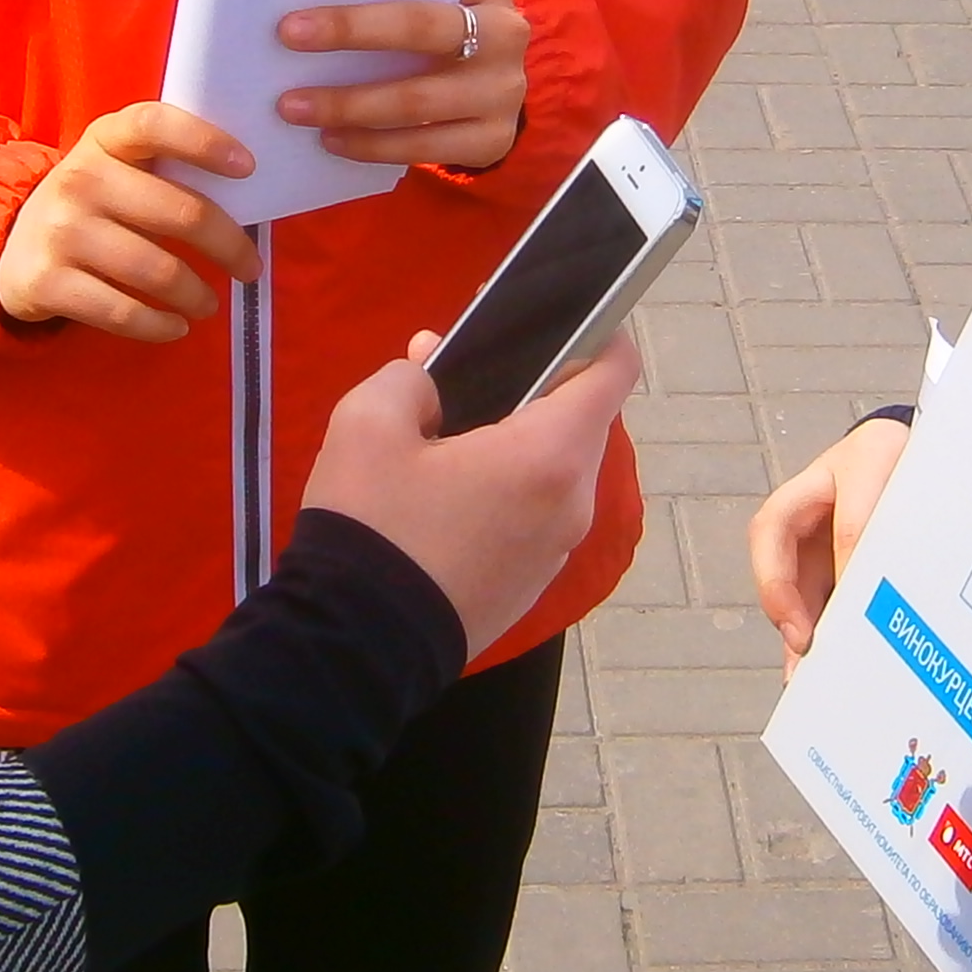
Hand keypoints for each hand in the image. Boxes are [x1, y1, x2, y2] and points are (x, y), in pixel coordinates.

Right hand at [0, 103, 259, 340]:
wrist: (8, 243)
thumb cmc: (90, 201)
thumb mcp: (113, 164)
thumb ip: (164, 164)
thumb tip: (245, 194)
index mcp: (105, 139)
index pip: (154, 125)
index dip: (203, 141)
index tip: (247, 167)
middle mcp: (81, 179)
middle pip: (181, 212)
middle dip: (230, 246)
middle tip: (249, 267)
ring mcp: (62, 232)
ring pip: (159, 272)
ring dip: (197, 295)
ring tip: (208, 303)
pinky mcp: (48, 282)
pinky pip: (122, 313)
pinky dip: (160, 327)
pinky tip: (176, 327)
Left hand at [275, 0, 527, 172]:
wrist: (496, 86)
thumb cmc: (444, 31)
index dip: (357, 6)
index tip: (292, 24)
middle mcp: (506, 33)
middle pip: (421, 31)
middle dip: (350, 37)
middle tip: (287, 50)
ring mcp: (505, 91)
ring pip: (417, 101)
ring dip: (350, 107)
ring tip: (297, 109)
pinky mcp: (495, 139)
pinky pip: (425, 148)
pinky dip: (374, 147)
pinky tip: (334, 141)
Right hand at [305, 332, 638, 657]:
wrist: (356, 649)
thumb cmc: (372, 527)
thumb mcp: (367, 423)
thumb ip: (408, 378)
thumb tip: (431, 380)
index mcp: (550, 455)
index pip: (615, 370)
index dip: (596, 333)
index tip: (552, 323)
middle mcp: (573, 504)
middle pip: (580, 420)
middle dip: (531, 387)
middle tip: (460, 376)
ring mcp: (557, 551)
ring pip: (555, 471)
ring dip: (515, 442)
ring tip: (441, 437)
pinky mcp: (532, 586)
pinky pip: (535, 515)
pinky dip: (507, 491)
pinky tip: (446, 494)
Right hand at [746, 416, 908, 660]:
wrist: (913, 454)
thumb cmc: (886, 454)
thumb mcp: (874, 469)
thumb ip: (858, 518)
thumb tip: (852, 575)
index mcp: (798, 498)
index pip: (770, 536)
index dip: (775, 583)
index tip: (796, 624)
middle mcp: (802, 535)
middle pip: (784, 586)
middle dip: (791, 627)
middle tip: (807, 662)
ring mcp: (822, 560)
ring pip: (807, 606)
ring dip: (810, 642)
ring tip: (819, 682)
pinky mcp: (847, 579)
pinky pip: (836, 612)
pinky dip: (838, 640)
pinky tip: (845, 671)